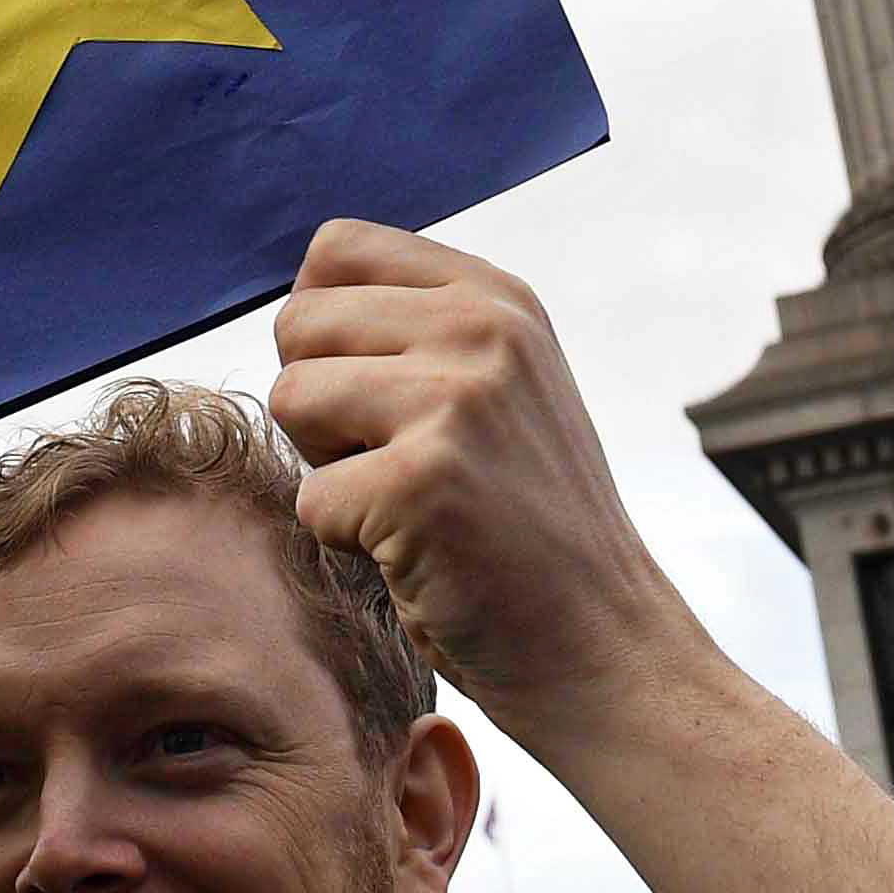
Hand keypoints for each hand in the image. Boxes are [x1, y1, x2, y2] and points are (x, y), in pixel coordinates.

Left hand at [266, 221, 699, 733]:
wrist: (603, 644)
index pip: (336, 248)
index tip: (376, 394)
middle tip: (396, 462)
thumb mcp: (501, 386)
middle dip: (319, 404)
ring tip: (407, 503)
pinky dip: (346, 543)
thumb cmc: (525, 526)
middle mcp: (483, 328)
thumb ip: (420, 329)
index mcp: (497, 296)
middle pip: (297, 324)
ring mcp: (457, 401)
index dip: (325, 329)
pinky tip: (420, 554)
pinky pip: (309, 499)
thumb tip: (299, 299)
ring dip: (327, 468)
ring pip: (291, 399)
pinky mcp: (423, 481)